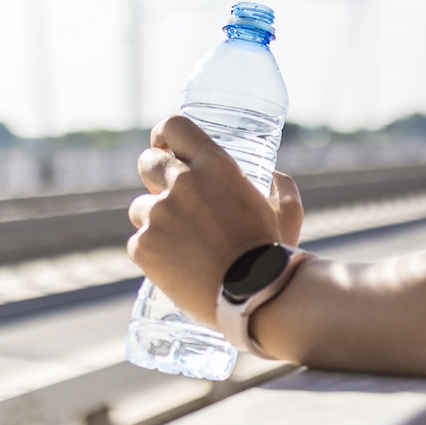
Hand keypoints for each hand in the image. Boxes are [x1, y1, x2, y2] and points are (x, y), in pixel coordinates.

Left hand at [127, 115, 295, 324]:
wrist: (253, 298)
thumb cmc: (272, 256)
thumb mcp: (287, 213)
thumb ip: (282, 188)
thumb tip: (274, 177)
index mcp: (215, 166)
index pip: (174, 127)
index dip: (165, 135)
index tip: (165, 147)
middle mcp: (182, 183)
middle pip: (147, 162)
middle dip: (154, 176)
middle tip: (170, 197)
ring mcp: (159, 215)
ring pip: (140, 207)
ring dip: (154, 220)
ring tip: (181, 245)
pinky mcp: (144, 247)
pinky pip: (138, 243)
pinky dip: (152, 253)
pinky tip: (174, 267)